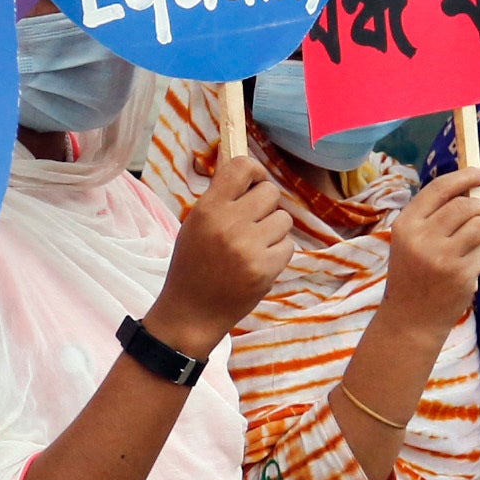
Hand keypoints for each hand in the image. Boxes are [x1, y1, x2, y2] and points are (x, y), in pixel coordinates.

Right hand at [145, 147, 297, 358]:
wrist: (192, 312)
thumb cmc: (193, 265)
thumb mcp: (195, 224)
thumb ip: (220, 197)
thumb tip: (246, 168)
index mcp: (208, 209)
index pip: (242, 167)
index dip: (254, 171)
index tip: (254, 182)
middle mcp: (229, 224)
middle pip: (270, 192)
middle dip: (265, 205)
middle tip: (253, 222)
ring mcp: (248, 248)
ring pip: (283, 219)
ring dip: (273, 231)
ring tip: (254, 246)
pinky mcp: (265, 269)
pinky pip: (288, 246)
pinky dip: (277, 253)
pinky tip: (258, 263)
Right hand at [379, 166, 479, 338]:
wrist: (410, 319)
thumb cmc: (413, 274)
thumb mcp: (411, 241)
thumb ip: (435, 215)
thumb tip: (473, 190)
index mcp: (406, 224)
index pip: (440, 188)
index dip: (466, 176)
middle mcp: (422, 238)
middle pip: (466, 205)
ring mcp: (442, 257)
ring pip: (479, 225)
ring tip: (477, 243)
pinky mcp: (460, 274)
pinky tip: (469, 265)